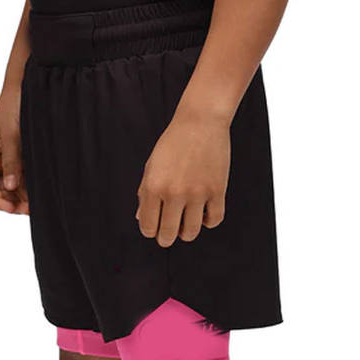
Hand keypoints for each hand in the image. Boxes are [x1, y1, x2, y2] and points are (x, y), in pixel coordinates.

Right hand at [0, 87, 28, 213]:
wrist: (27, 87)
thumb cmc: (13, 105)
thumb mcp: (11, 134)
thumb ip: (11, 161)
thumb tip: (9, 186)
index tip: (14, 209)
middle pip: (2, 192)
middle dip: (14, 202)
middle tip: (32, 208)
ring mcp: (10, 161)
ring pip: (14, 188)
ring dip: (25, 197)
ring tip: (40, 201)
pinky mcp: (23, 159)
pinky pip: (25, 179)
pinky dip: (32, 187)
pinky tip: (42, 190)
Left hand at [137, 109, 228, 246]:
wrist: (200, 121)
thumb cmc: (174, 143)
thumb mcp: (152, 166)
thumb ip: (145, 194)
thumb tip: (142, 219)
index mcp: (154, 187)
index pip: (148, 227)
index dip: (151, 231)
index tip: (155, 227)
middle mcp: (174, 193)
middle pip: (168, 235)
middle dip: (166, 238)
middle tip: (168, 234)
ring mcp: (197, 193)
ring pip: (191, 232)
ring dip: (186, 233)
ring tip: (185, 223)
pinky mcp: (217, 190)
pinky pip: (213, 220)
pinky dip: (208, 221)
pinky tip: (204, 213)